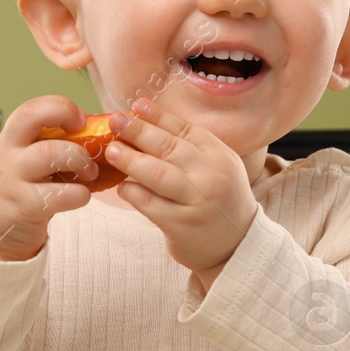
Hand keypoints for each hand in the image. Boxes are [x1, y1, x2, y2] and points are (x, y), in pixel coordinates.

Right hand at [0, 95, 99, 260]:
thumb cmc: (16, 188)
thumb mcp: (21, 158)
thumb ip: (47, 143)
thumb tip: (94, 130)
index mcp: (10, 138)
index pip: (32, 108)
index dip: (61, 108)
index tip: (81, 121)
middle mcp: (7, 154)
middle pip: (34, 118)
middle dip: (69, 121)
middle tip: (88, 142)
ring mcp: (13, 180)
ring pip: (52, 154)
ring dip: (81, 160)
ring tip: (90, 173)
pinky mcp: (24, 207)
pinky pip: (60, 194)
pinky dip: (80, 194)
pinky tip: (80, 196)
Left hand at [103, 97, 259, 280]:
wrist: (238, 245)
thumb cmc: (219, 199)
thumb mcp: (216, 167)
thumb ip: (189, 148)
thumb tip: (146, 121)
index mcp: (220, 155)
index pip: (185, 129)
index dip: (158, 116)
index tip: (136, 106)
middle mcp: (211, 175)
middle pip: (169, 147)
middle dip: (138, 131)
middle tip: (115, 121)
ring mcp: (197, 201)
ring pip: (158, 174)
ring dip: (130, 160)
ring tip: (111, 150)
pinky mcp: (182, 225)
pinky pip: (150, 204)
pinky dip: (133, 192)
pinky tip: (121, 186)